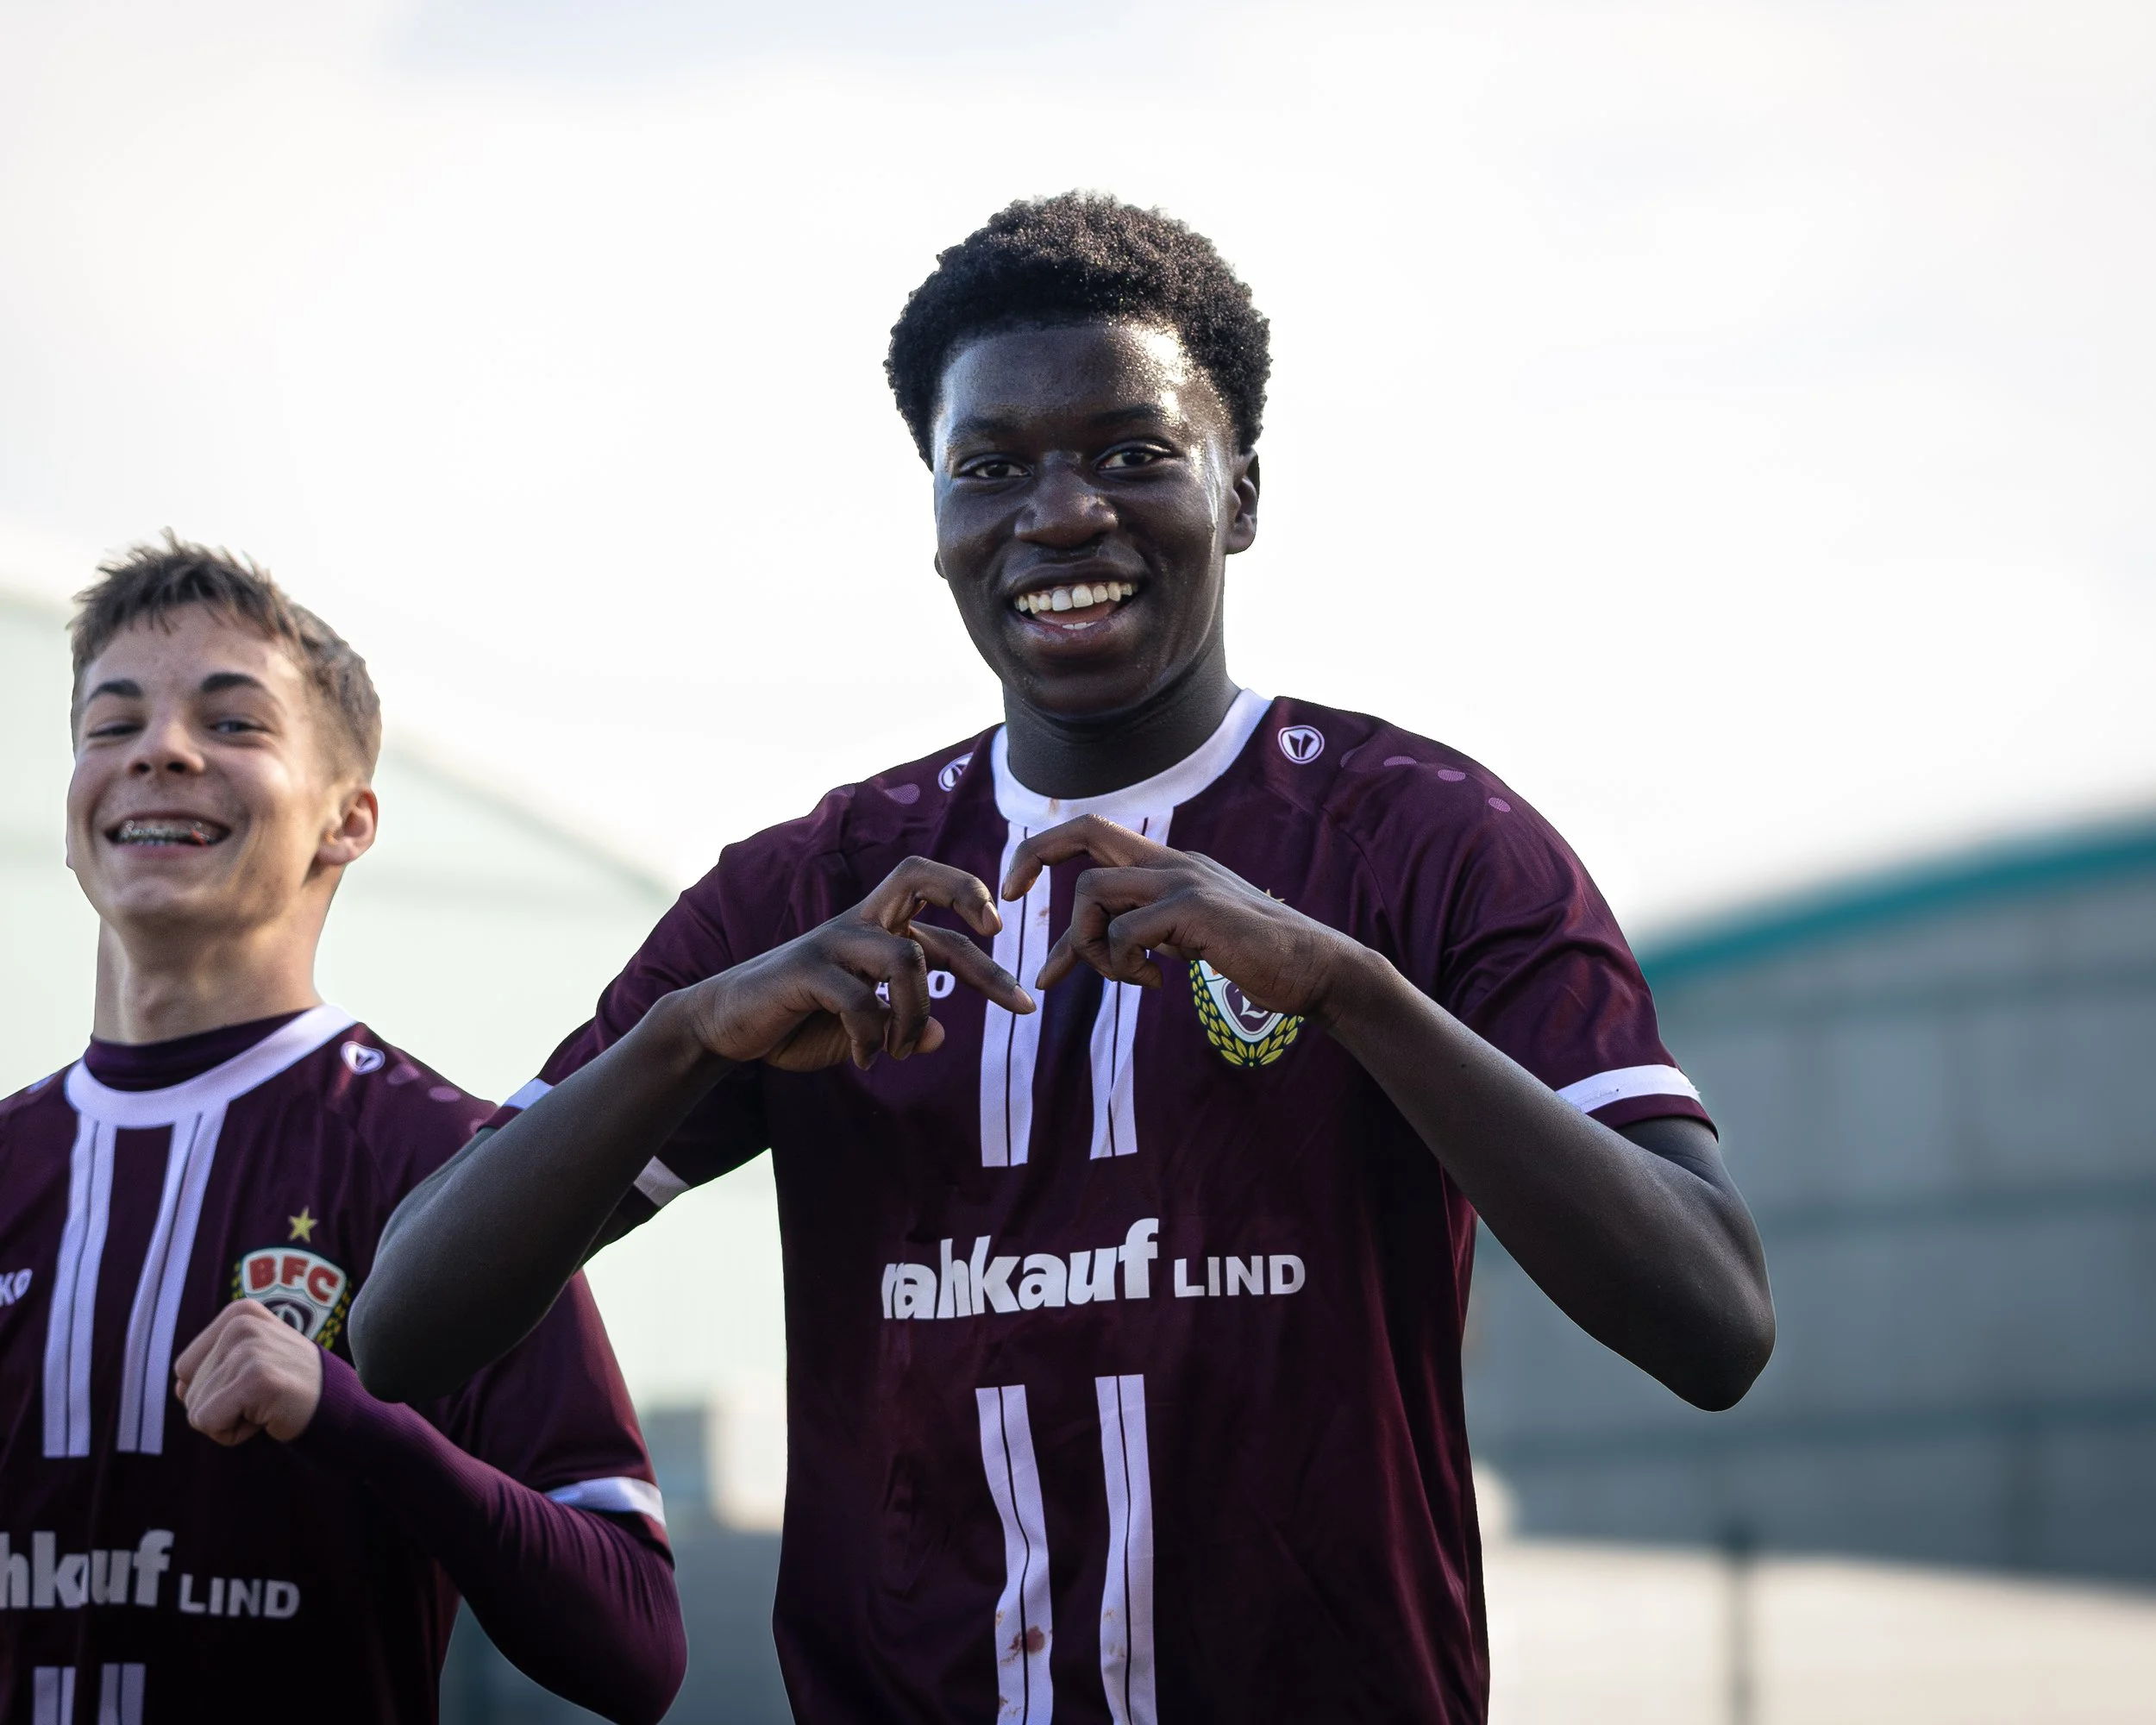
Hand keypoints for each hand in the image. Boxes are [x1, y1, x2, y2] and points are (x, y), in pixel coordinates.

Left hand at [174, 1300, 323, 1444]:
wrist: (337, 1405)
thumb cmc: (289, 1386)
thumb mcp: (248, 1361)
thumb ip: (209, 1368)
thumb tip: (179, 1387)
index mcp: (238, 1313)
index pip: (185, 1369)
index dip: (214, 1388)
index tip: (253, 1384)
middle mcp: (241, 1324)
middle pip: (187, 1390)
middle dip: (221, 1406)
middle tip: (262, 1398)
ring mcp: (249, 1349)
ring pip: (195, 1410)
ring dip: (229, 1420)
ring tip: (266, 1405)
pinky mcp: (256, 1378)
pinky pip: (208, 1422)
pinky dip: (232, 1433)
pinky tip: (265, 1418)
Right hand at [682, 856, 1034, 1071]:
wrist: (726, 1027)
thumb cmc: (797, 1020)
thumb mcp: (860, 1030)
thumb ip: (899, 1027)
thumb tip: (940, 1038)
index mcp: (876, 928)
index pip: (935, 902)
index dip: (976, 912)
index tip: (1010, 961)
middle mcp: (858, 924)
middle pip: (917, 877)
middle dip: (969, 901)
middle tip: (999, 943)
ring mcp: (830, 942)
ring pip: (905, 957)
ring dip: (915, 1015)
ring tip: (900, 1049)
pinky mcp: (804, 969)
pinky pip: (860, 1000)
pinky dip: (871, 1037)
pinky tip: (864, 1059)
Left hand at [1002, 815, 1369, 1022]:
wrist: (1315, 967)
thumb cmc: (1248, 955)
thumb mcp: (1176, 941)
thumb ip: (1127, 938)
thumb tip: (1064, 960)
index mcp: (1165, 863)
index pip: (1091, 831)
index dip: (1042, 850)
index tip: (1013, 891)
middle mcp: (1171, 860)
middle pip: (1085, 830)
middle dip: (1032, 859)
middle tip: (1009, 900)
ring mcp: (1184, 881)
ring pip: (1092, 894)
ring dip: (1090, 945)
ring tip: (1127, 975)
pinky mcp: (1196, 911)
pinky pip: (1125, 933)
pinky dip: (1124, 965)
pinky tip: (1156, 982)